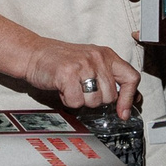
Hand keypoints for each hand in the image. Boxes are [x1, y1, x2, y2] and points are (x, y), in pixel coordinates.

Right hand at [24, 39, 138, 119]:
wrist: (34, 53)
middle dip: (95, 100)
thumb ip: (110, 78)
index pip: (131, 78)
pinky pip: (76, 102)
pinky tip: (63, 88)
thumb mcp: (91, 64)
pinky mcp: (68, 74)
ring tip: (71, 87)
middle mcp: (97, 58)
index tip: (123, 112)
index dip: (128, 98)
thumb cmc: (61, 61)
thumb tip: (132, 98)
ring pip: (94, 101)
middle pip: (110, 96)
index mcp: (106, 55)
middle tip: (82, 90)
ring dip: (81, 100)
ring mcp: (83, 65)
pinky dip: (68, 101)